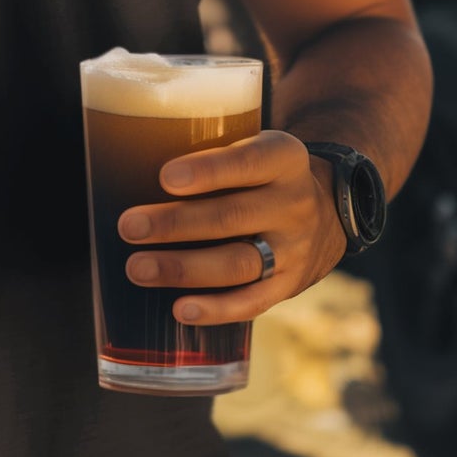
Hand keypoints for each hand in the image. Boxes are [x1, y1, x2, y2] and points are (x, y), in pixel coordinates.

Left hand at [117, 129, 346, 325]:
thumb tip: (127, 162)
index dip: (208, 171)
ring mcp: (293, 249)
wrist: (330, 211)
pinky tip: (181, 309)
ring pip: (238, 262)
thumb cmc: (262, 174)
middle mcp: (293, 203)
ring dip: (184, 268)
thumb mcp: (254, 147)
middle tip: (128, 226)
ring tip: (137, 268)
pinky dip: (216, 309)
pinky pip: (252, 302)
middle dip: (176, 223)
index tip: (165, 177)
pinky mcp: (289, 286)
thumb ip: (212, 155)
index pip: (248, 162)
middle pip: (232, 216)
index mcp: (283, 158)